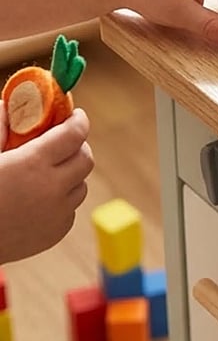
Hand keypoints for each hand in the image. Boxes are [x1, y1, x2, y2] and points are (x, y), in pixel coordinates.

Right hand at [0, 108, 93, 263]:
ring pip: (80, 186)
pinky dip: (62, 200)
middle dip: (77, 147)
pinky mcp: (55, 233)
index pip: (75, 134)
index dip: (78, 121)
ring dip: (70, 175)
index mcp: (33, 163)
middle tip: (63, 142)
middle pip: (85, 159)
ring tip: (49, 172)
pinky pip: (70, 210)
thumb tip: (9, 107)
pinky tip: (39, 198)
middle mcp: (52, 188)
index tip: (75, 116)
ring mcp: (57, 214)